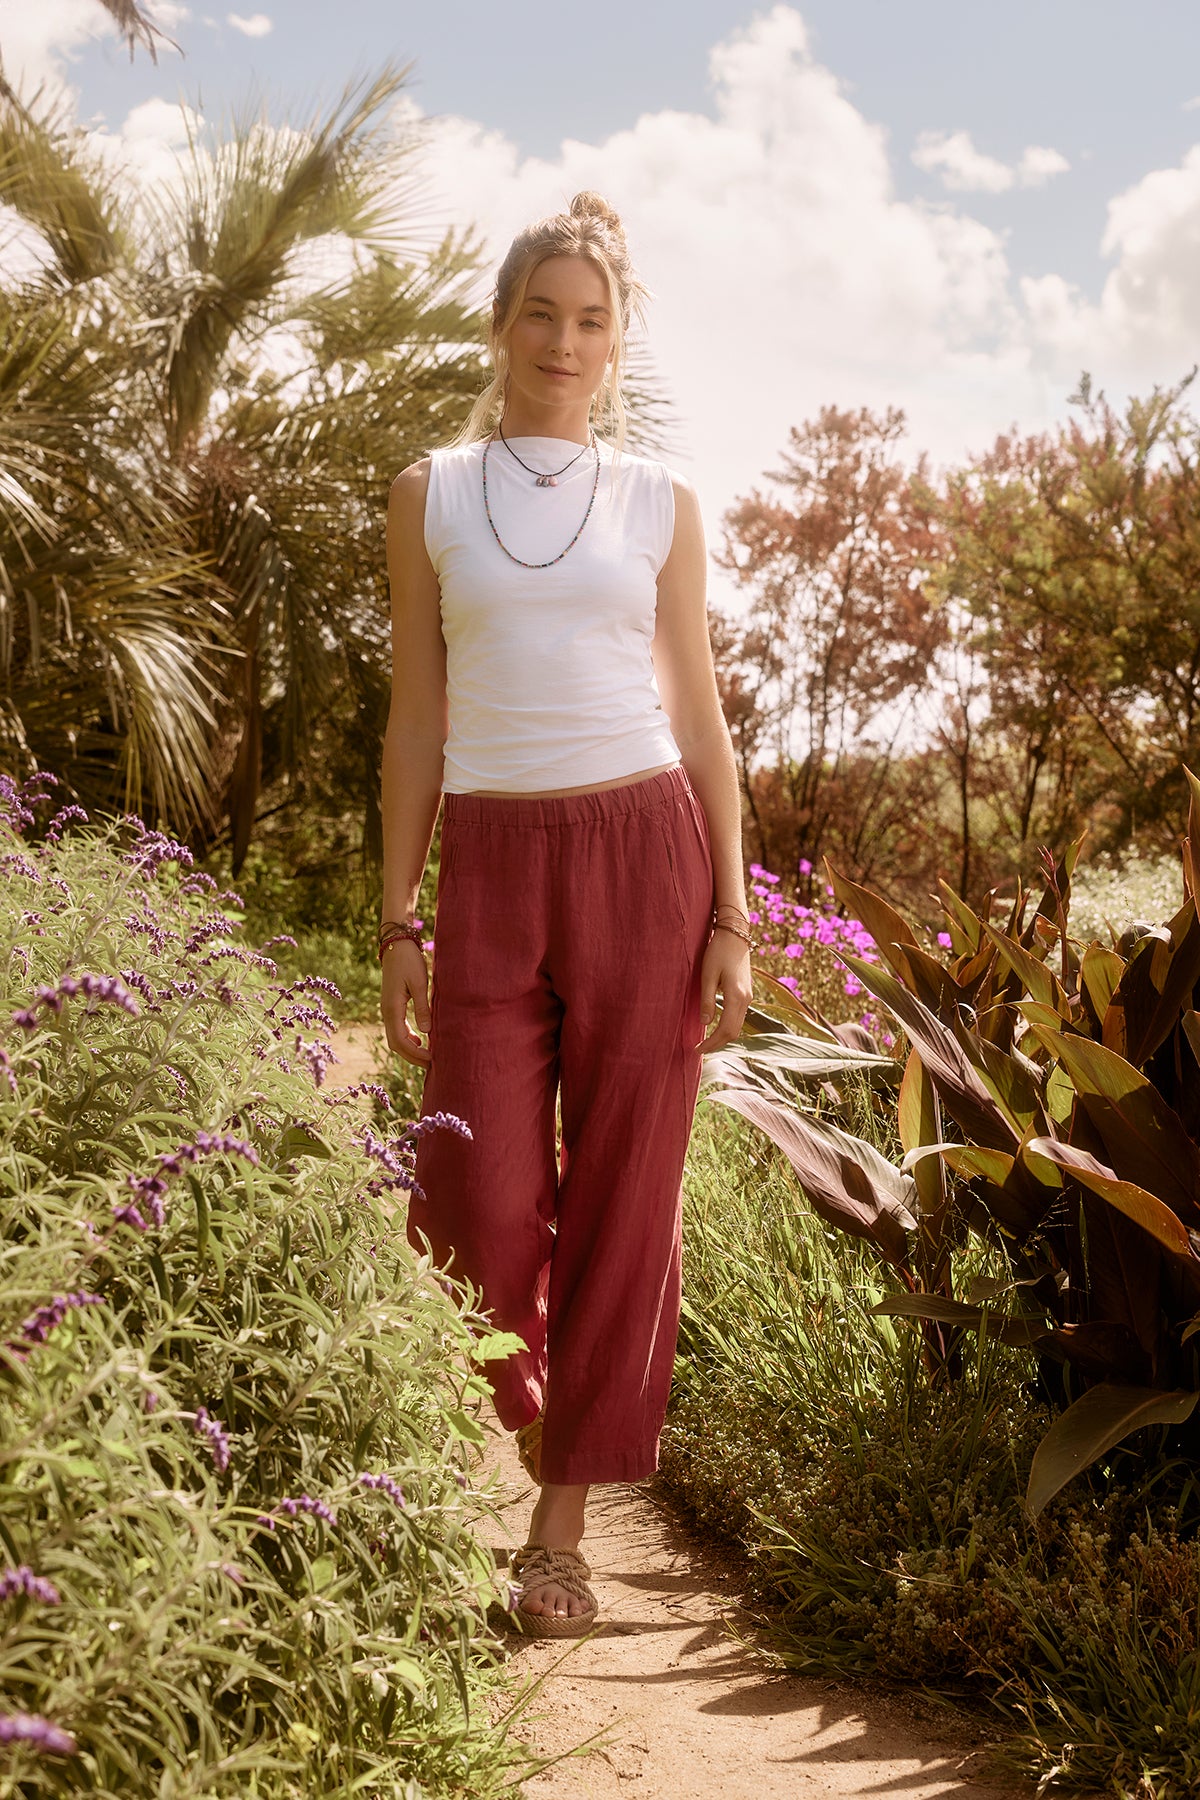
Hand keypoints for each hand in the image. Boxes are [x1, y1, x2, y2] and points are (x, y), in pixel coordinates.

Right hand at [381, 941, 431, 1065]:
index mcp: (392, 1009)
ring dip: (410, 1049)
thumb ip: (422, 1008)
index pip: (401, 1042)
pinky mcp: (392, 1006)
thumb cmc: (409, 962)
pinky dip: (408, 1039)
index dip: (416, 1055)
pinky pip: (398, 1029)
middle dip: (413, 1057)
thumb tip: (427, 1032)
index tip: (432, 1060)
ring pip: (396, 1038)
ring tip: (428, 1056)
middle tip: (432, 1065)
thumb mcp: (419, 983)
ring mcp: (388, 1009)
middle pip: (396, 1044)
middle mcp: (387, 1012)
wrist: (396, 945)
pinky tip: (421, 1040)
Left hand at [696, 930, 752, 1051]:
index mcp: (736, 996)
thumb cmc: (718, 952)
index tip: (697, 1049)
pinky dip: (728, 1026)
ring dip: (723, 1036)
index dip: (712, 1043)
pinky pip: (738, 1016)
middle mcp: (746, 999)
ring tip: (706, 1041)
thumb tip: (705, 1023)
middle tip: (699, 1049)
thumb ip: (707, 1000)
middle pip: (734, 1032)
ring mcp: (748, 996)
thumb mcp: (708, 975)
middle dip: (717, 1044)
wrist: (735, 935)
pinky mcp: (746, 992)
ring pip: (738, 1025)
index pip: (726, 1029)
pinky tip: (715, 1026)